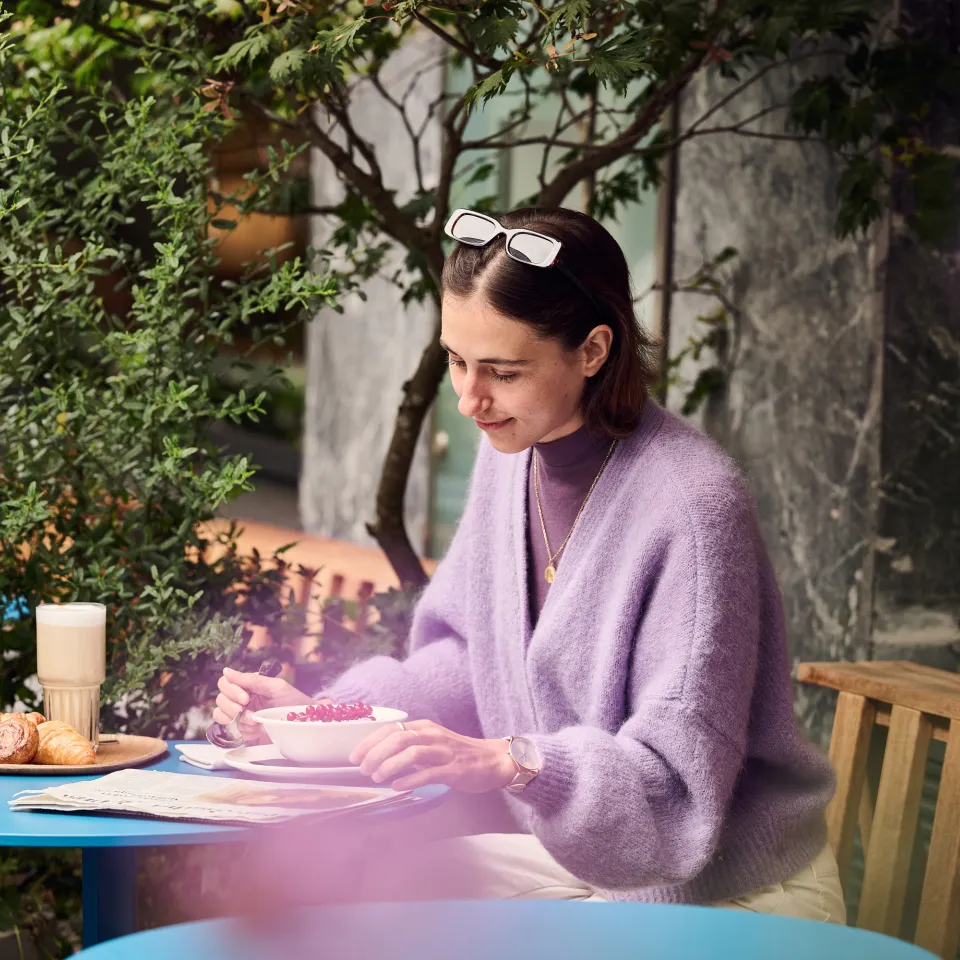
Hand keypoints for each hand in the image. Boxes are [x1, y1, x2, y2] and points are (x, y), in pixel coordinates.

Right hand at [213, 667, 323, 744]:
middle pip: (220, 699)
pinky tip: (256, 729)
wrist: (305, 723)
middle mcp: (241, 699)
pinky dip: (243, 730)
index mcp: (249, 685)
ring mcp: (241, 715)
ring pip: (221, 715)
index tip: (246, 698)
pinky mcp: (243, 731)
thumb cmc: (294, 702)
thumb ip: (251, 680)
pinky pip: (231, 730)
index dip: (231, 691)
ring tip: (255, 721)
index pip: (225, 683)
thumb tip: (226, 670)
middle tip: (249, 711)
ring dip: (237, 719)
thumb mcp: (275, 687)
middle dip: (232, 706)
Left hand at [349, 720, 516, 792]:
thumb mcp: (433, 743)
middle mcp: (433, 736)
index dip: (370, 742)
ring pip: (411, 752)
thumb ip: (410, 748)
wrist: (492, 761)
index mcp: (426, 727)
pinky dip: (409, 779)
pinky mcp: (453, 769)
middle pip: (398, 738)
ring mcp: (444, 752)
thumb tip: (381, 757)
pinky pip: (428, 773)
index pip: (392, 729)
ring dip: (389, 765)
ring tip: (377, 778)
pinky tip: (398, 787)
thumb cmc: (459, 754)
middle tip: (363, 770)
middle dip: (375, 754)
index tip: (355, 756)